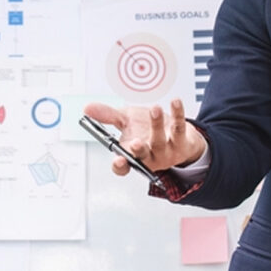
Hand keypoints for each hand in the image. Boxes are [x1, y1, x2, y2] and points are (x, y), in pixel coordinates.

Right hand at [84, 100, 205, 175]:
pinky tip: (175, 103)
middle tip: (135, 141)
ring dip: (156, 125)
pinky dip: (178, 114)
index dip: (120, 166)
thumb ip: (107, 116)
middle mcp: (149, 156)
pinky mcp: (183, 143)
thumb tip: (87, 109)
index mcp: (132, 155)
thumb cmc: (147, 128)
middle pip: (142, 156)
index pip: (123, 167)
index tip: (118, 160)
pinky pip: (179, 127)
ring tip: (154, 109)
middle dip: (138, 150)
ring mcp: (167, 152)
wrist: (174, 131)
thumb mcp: (126, 120)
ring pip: (160, 141)